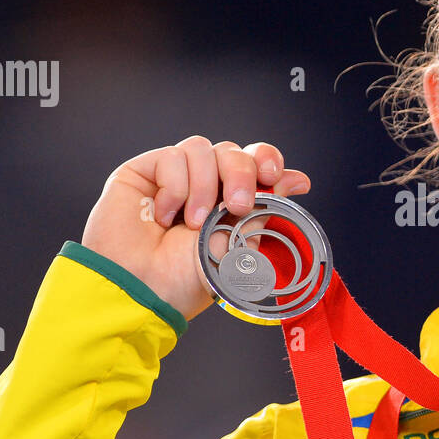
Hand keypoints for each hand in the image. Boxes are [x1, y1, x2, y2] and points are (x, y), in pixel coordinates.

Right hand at [81, 135, 310, 319]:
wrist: (141, 290)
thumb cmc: (183, 281)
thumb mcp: (236, 245)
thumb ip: (264, 208)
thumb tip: (297, 179)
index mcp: (228, 203)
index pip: (253, 162)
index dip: (265, 158)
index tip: (274, 173)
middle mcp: (203, 187)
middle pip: (232, 152)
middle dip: (241, 173)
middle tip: (235, 205)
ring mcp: (172, 178)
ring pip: (202, 148)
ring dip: (203, 186)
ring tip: (192, 223)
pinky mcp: (143, 172)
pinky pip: (171, 156)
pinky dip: (174, 186)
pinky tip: (163, 215)